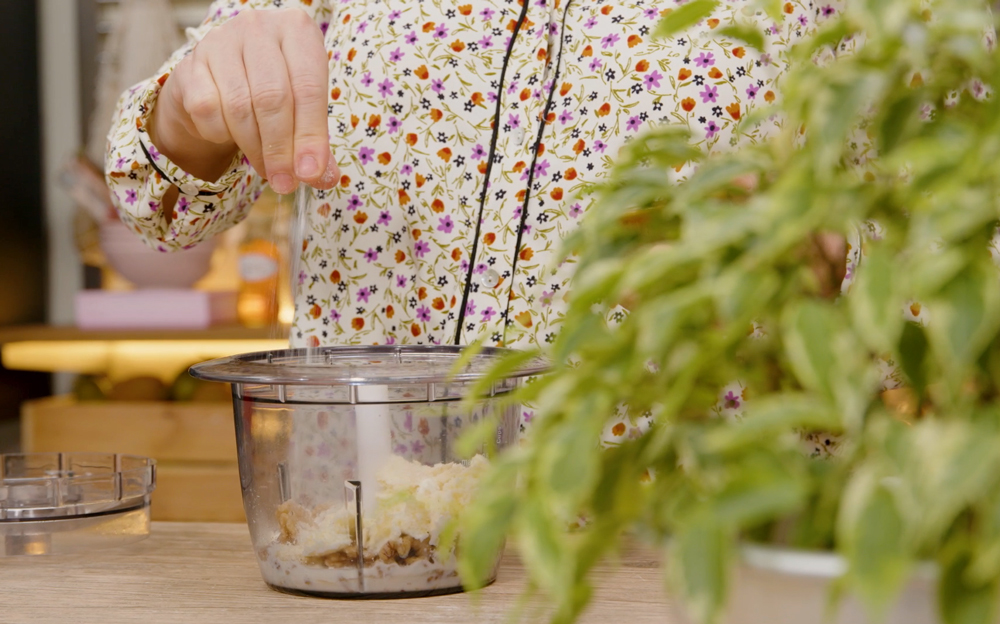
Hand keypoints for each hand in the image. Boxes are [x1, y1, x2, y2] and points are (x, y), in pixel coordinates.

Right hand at [149, 8, 337, 193]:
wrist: (219, 81)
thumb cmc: (271, 92)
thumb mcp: (301, 110)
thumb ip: (315, 142)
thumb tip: (323, 177)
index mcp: (297, 31)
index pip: (308, 89)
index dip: (310, 136)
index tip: (310, 173)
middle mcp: (258, 27)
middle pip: (272, 99)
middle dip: (280, 150)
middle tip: (284, 182)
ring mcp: (220, 42)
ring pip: (239, 107)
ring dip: (254, 148)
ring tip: (265, 167)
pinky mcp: (190, 64)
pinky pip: (207, 111)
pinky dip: (220, 134)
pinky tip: (229, 135)